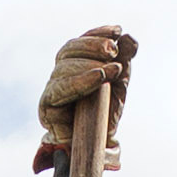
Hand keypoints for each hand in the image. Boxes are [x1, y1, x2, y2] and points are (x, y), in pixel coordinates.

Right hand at [37, 26, 134, 156]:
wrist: (96, 145)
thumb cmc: (105, 114)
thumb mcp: (119, 84)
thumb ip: (123, 61)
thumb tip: (129, 38)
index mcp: (74, 63)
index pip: (81, 41)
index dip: (97, 33)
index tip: (117, 31)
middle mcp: (60, 72)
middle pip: (69, 49)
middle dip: (92, 46)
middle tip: (113, 50)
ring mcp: (52, 88)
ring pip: (64, 66)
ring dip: (90, 63)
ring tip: (112, 69)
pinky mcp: (47, 105)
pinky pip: (60, 88)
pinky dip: (81, 81)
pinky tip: (100, 77)